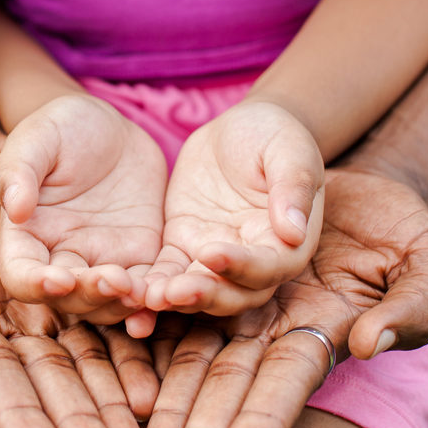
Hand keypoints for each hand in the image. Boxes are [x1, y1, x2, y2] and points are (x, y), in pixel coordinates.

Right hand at [0, 94, 166, 327]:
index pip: (22, 275)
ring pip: (109, 302)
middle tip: (116, 280)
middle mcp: (62, 257)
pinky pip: (148, 287)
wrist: (113, 128)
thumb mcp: (38, 137)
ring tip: (144, 291)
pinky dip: (156, 299)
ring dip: (124, 304)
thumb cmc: (64, 127)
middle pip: (70, 298)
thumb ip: (20, 170)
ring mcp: (103, 262)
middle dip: (91, 295)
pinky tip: (171, 296)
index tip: (58, 280)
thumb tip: (14, 209)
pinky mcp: (141, 258)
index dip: (36, 285)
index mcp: (28, 236)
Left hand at [141, 101, 324, 322]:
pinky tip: (132, 290)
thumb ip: (292, 187)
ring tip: (149, 296)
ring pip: (199, 291)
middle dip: (205, 295)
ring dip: (176, 299)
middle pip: (234, 294)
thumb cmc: (275, 136)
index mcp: (287, 243)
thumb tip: (295, 231)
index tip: (212, 252)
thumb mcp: (289, 151)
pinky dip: (153, 284)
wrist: (241, 129)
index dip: (242, 266)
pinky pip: (168, 272)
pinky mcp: (183, 248)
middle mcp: (254, 261)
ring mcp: (215, 258)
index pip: (269, 267)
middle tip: (174, 291)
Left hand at [142, 166, 427, 427]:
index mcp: (321, 331)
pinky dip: (140, 326)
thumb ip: (415, 304)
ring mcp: (230, 302)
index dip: (262, 425)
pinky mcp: (197, 267)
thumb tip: (372, 344)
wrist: (343, 174)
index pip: (287, 385)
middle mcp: (269, 328)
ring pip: (187, 354)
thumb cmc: (398, 221)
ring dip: (161, 401)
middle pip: (227, 387)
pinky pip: (164, 299)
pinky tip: (112, 357)